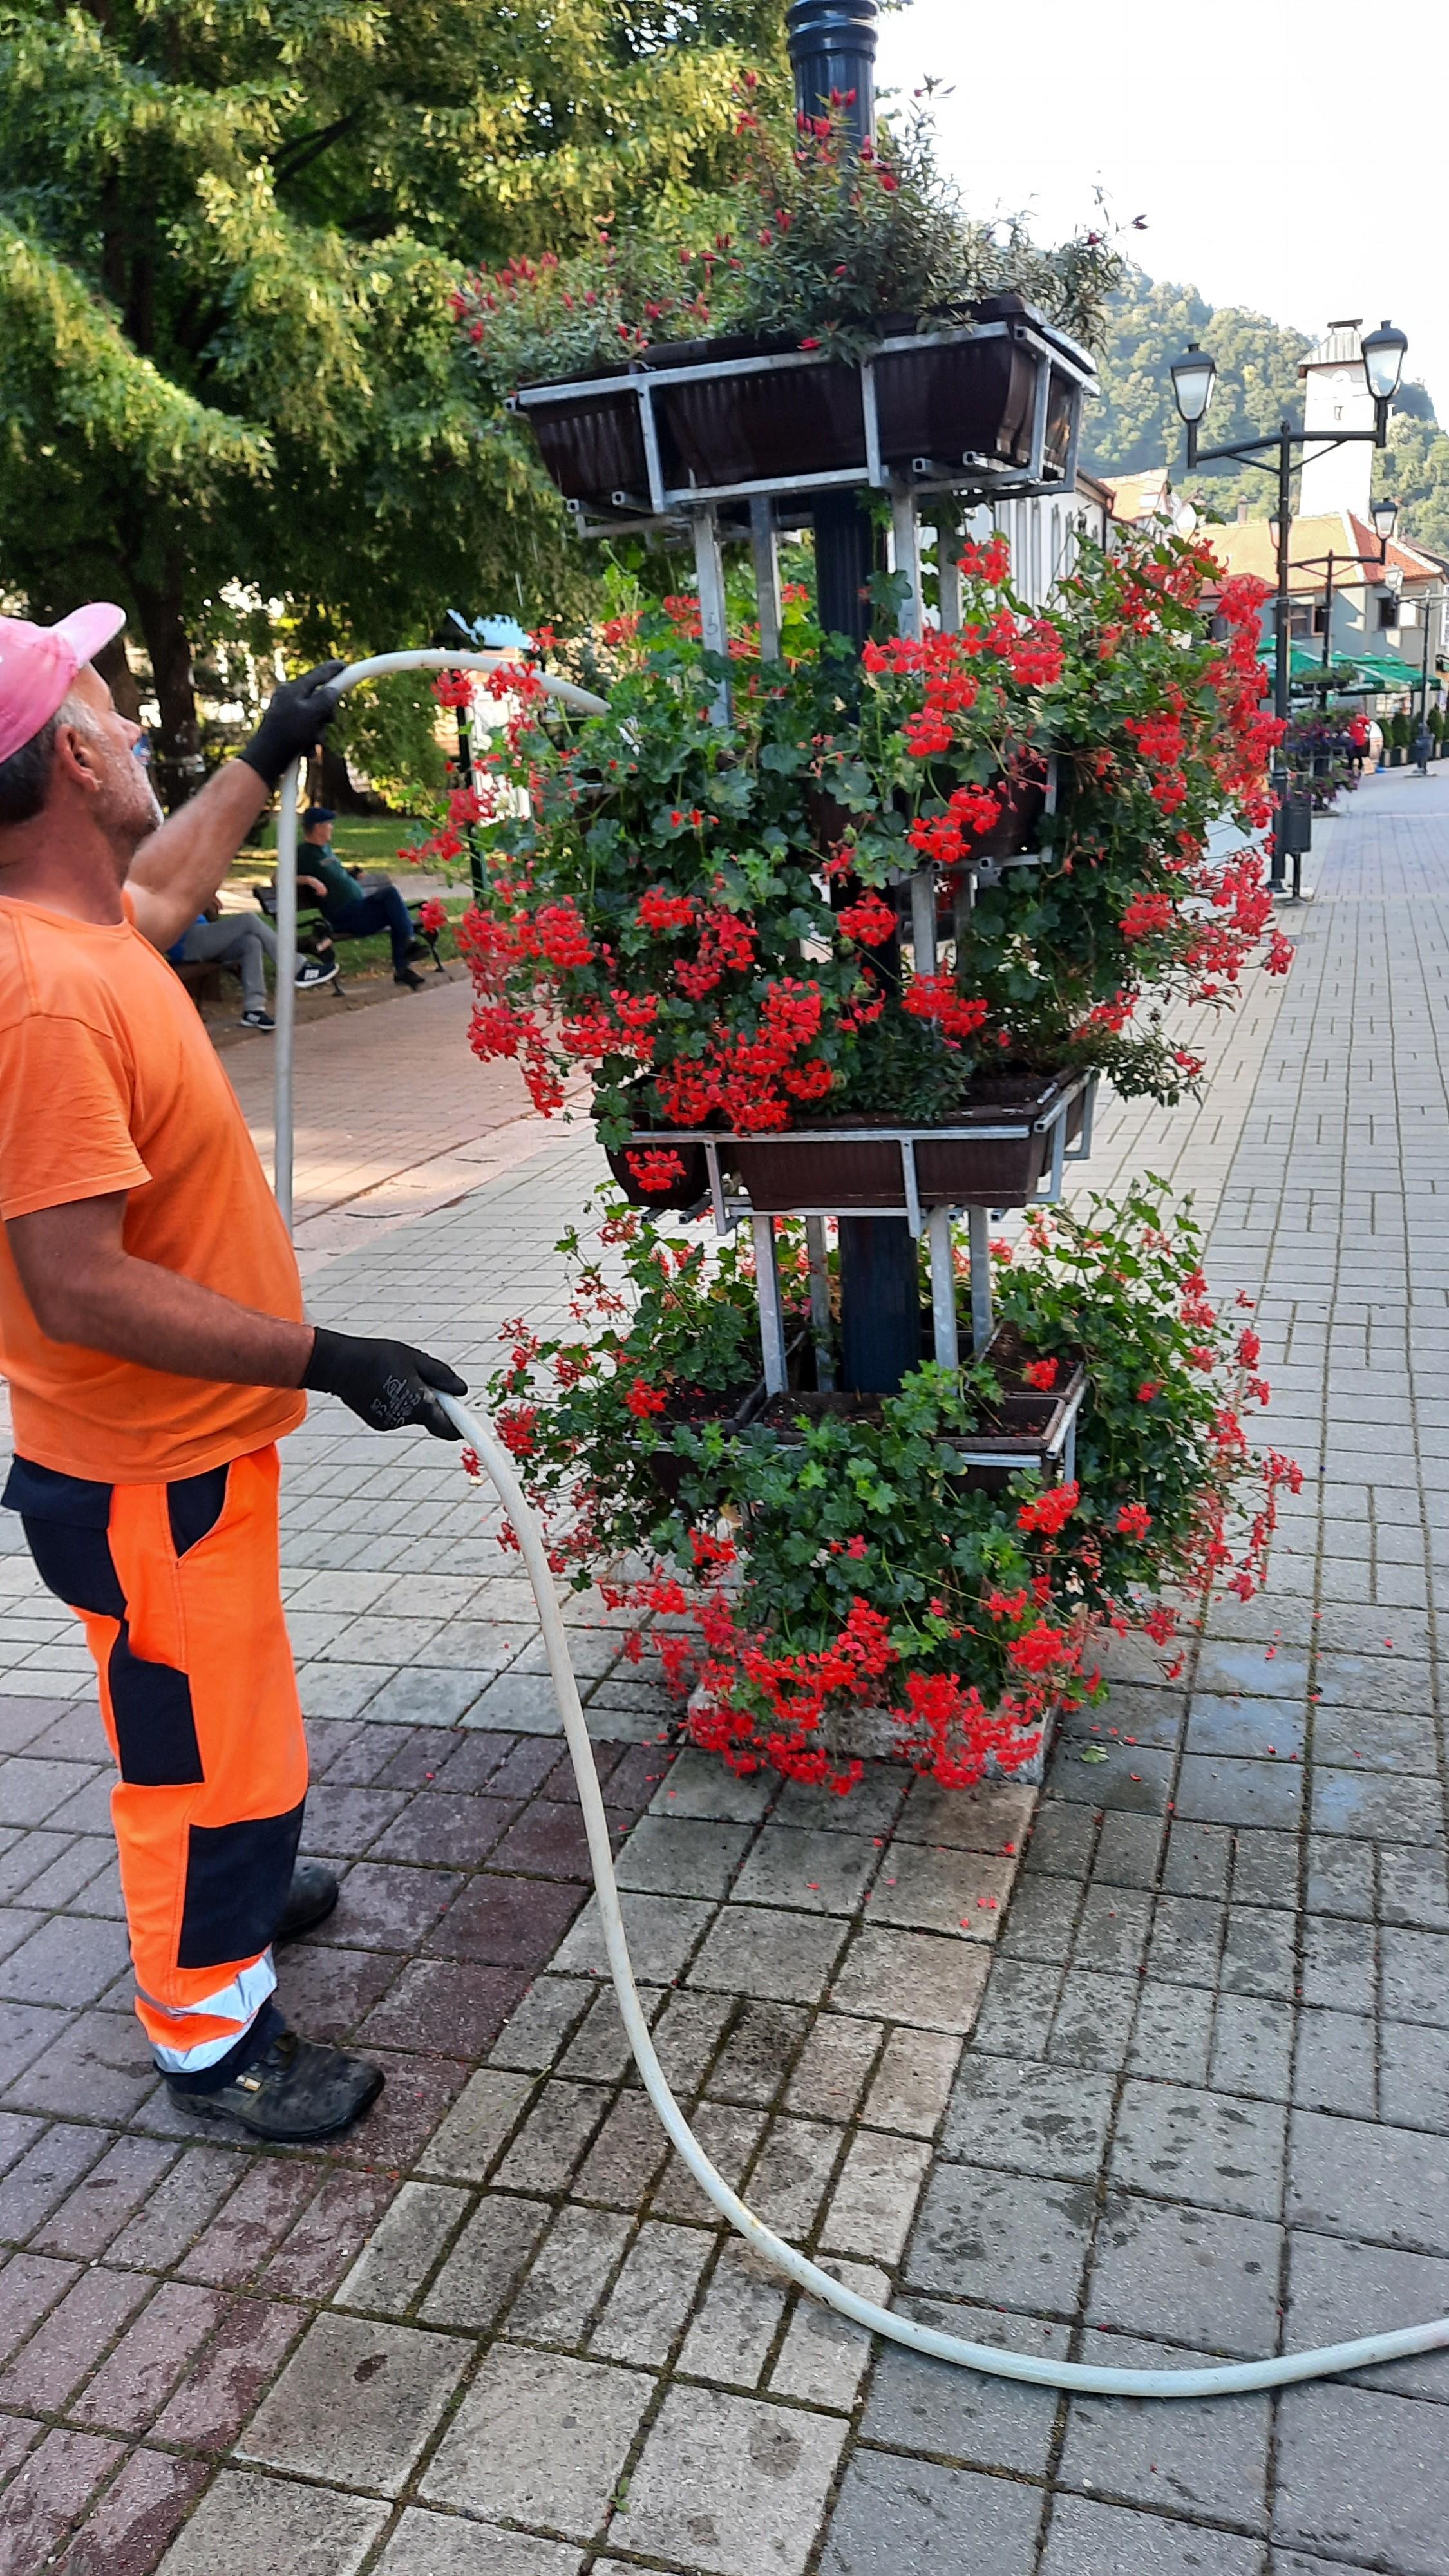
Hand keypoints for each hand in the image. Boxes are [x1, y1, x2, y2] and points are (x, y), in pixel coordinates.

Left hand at [240, 661, 345, 789]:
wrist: (266, 760)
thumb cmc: (288, 733)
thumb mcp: (311, 713)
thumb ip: (325, 699)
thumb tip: (333, 689)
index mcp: (293, 689)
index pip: (318, 674)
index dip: (333, 670)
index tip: (345, 666)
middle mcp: (289, 697)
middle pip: (318, 699)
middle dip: (326, 714)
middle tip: (328, 722)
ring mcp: (287, 713)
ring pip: (314, 718)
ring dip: (318, 732)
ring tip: (310, 742)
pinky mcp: (286, 728)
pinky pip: (305, 730)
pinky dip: (308, 740)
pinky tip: (305, 750)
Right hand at [301, 1326, 466, 1437]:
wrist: (339, 1365)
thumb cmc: (376, 1357)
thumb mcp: (414, 1359)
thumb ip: (441, 1376)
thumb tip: (462, 1390)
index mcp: (418, 1404)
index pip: (447, 1427)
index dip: (460, 1427)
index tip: (468, 1427)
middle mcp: (405, 1419)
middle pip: (429, 1415)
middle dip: (429, 1399)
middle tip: (416, 1376)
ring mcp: (390, 1423)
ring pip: (412, 1413)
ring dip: (411, 1399)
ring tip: (393, 1376)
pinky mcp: (378, 1423)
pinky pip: (397, 1414)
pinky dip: (396, 1402)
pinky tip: (382, 1385)